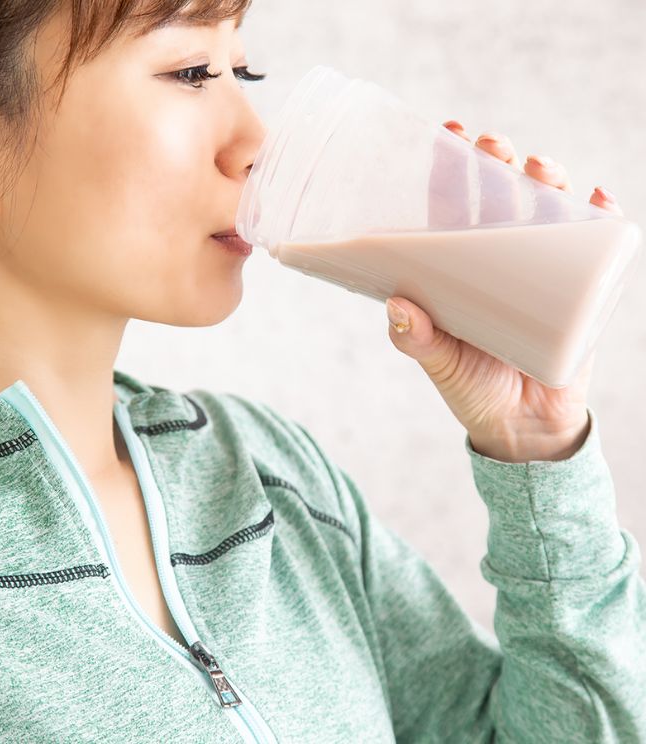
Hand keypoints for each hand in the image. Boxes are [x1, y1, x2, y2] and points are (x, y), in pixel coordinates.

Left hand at [386, 121, 623, 462]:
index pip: (452, 207)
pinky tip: (596, 201)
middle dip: (499, 163)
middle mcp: (498, 263)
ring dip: (547, 180)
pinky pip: (595, 247)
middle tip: (493, 148)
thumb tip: (399, 305)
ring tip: (540, 169)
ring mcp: (541, 272)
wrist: (524, 428)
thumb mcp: (441, 363)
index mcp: (458, 271)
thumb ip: (417, 341)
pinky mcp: (578, 290)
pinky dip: (599, 220)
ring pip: (547, 211)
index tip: (450, 133)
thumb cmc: (473, 389)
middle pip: (501, 198)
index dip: (451, 168)